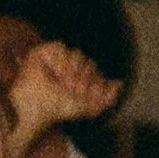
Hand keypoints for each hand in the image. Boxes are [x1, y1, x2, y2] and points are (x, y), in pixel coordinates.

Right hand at [6, 37, 121, 153]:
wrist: (38, 108)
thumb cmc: (58, 109)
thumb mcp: (89, 108)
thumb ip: (107, 97)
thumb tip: (120, 83)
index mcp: (80, 78)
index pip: (97, 72)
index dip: (95, 82)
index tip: (84, 96)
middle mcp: (70, 67)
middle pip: (89, 62)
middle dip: (84, 79)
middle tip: (73, 91)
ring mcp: (57, 59)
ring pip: (76, 54)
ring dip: (72, 72)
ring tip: (63, 84)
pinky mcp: (43, 52)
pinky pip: (60, 48)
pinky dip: (60, 62)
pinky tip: (54, 73)